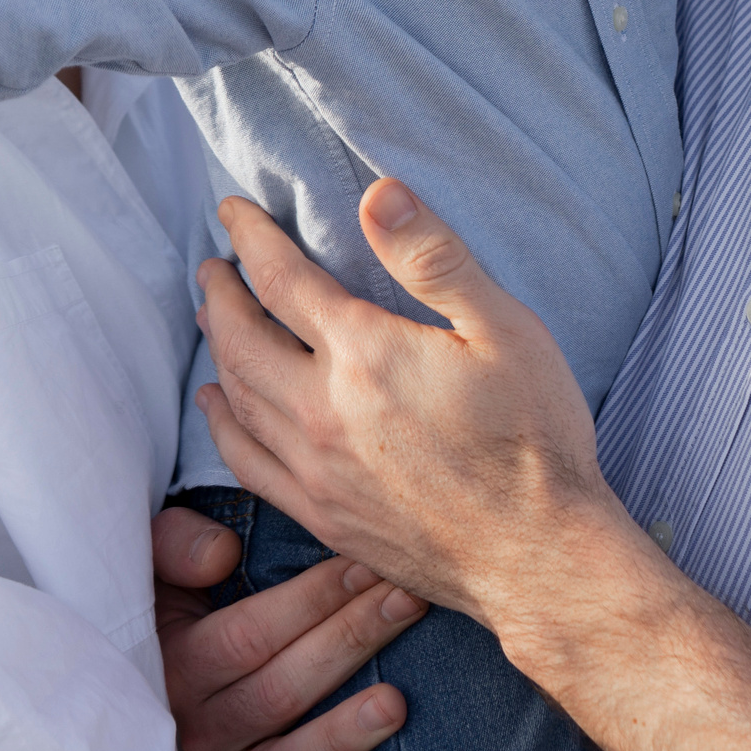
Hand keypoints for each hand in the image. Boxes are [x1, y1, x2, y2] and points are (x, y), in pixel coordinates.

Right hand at [152, 504, 420, 750]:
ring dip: (344, 734)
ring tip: (396, 703)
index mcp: (175, 666)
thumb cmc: (179, 586)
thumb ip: (177, 546)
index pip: (246, 638)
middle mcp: (199, 726)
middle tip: (405, 601)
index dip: (310, 601)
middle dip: (349, 641)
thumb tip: (221, 556)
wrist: (163, 639)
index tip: (366, 564)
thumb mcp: (160, 554)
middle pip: (280, 693)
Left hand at [195, 179, 615, 627]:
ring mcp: (316, 470)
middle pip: (241, 338)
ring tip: (211, 320)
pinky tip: (221, 406)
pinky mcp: (322, 517)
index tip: (231, 211)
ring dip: (217, 350)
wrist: (538, 556)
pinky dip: (223, 424)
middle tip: (213, 265)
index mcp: (364, 354)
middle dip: (221, 293)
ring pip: (238, 397)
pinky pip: (246, 462)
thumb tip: (379, 193)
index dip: (250, 238)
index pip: (280, 280)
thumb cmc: (534, 437)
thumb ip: (434, 258)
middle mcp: (322, 410)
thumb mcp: (503, 328)